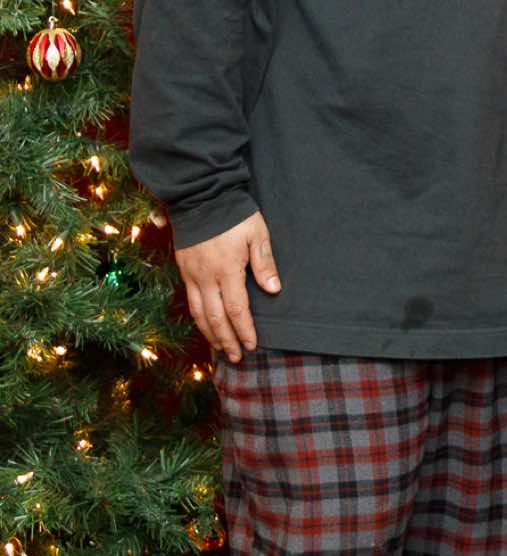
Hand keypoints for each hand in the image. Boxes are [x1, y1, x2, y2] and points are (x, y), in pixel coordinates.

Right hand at [173, 211, 280, 363]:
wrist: (202, 198)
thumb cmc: (235, 215)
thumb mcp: (258, 234)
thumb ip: (265, 264)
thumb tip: (274, 290)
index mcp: (227, 270)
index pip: (237, 309)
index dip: (245, 330)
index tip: (253, 345)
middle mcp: (206, 278)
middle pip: (215, 318)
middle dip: (227, 340)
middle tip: (238, 357)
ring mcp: (192, 275)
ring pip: (198, 313)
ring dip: (210, 334)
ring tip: (222, 349)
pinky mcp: (183, 270)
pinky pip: (189, 301)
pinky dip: (197, 319)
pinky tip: (205, 326)